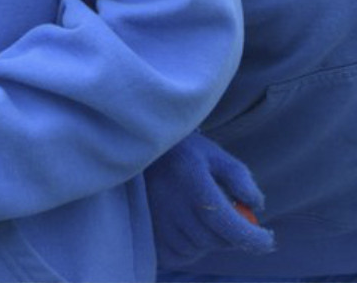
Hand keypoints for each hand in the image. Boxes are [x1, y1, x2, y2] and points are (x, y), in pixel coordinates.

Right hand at [145, 131, 274, 269]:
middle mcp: (174, 207)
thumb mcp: (213, 154)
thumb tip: (257, 207)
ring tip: (201, 214)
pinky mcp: (150, 235)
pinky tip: (185, 224)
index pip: (231, 227)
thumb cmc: (182, 152)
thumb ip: (240, 178)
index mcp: (194, 184)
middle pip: (219, 241)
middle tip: (229, 217)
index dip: (255, 239)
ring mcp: (159, 223)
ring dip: (210, 238)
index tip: (268, 239)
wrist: (135, 149)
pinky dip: (190, 246)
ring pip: (200, 248)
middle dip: (232, 234)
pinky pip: (181, 254)